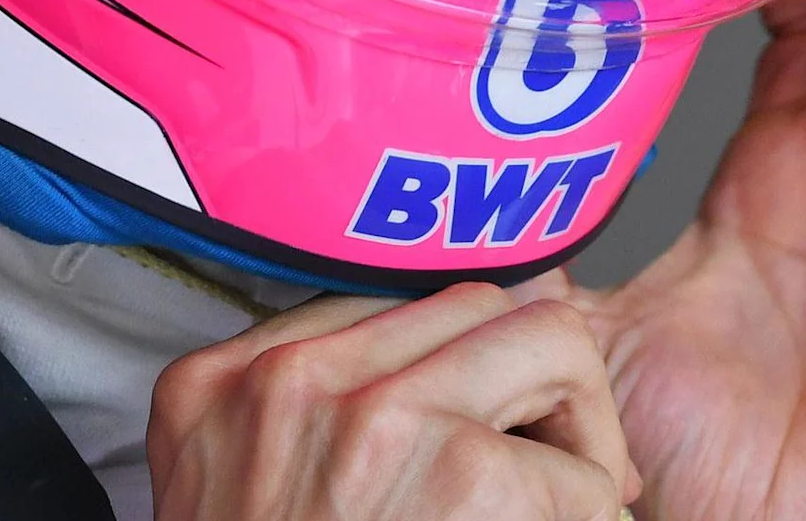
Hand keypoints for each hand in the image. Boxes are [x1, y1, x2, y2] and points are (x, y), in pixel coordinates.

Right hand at [148, 281, 642, 519]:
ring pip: (555, 348)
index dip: (462, 367)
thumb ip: (315, 414)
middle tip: (551, 474)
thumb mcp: (242, 491)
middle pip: (478, 304)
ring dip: (584, 440)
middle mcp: (293, 381)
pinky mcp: (463, 476)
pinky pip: (582, 474)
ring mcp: (374, 417)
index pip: (386, 306)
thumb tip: (462, 323)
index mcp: (221, 385)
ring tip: (570, 507)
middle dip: (539, 384)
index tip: (485, 428)